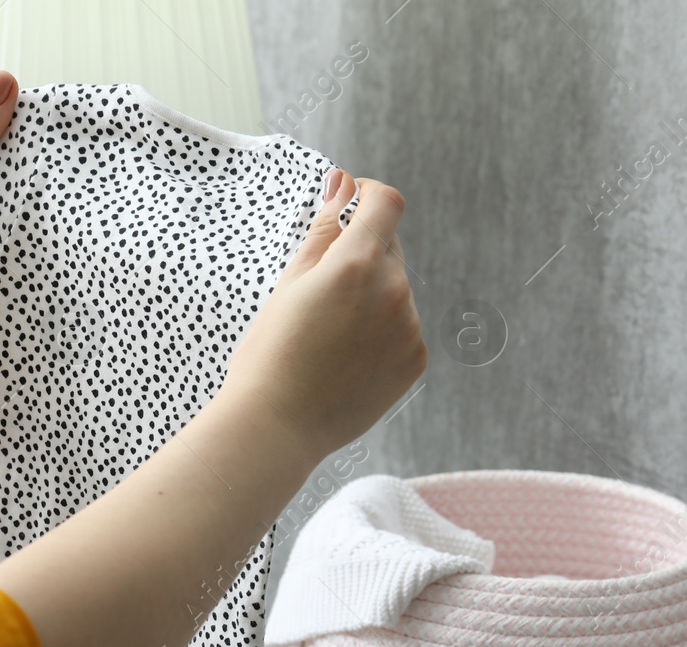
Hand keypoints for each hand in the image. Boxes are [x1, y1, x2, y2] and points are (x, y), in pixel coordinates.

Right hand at [219, 170, 426, 459]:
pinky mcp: (415, 360)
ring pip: (396, 290)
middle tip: (322, 293)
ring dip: (372, 295)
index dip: (370, 195)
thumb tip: (345, 182)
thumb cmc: (270, 352)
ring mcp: (409, 328)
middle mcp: (393, 292)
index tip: (352, 204)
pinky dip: (382, 331)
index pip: (387, 203)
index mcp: (357, 264)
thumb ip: (326, 227)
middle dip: (362, 254)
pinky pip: (404, 327)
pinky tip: (347, 357)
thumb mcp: (290, 282)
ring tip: (330, 334)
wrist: (278, 426)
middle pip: (389, 248)